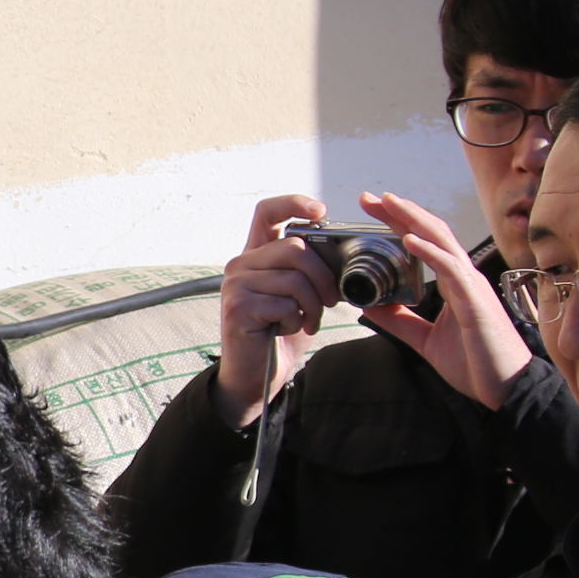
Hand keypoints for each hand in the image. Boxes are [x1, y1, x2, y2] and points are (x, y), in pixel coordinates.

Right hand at [211, 194, 340, 428]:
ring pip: (295, 278)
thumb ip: (310, 270)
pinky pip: (285, 304)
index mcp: (257, 254)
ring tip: (307, 321)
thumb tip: (342, 253)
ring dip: (313, 305)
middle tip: (331, 301)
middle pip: (294, 247)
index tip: (320, 211)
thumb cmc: (279, 332)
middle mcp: (241, 264)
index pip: (268, 212)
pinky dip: (296, 322)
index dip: (294, 203)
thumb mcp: (300, 295)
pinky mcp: (237, 308)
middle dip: (324, 276)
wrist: (255, 374)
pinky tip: (285, 330)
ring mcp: (236, 285)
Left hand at [353, 190, 532, 410]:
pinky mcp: (476, 302)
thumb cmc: (476, 363)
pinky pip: (452, 270)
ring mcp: (472, 287)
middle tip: (371, 197)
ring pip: (442, 242)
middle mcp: (464, 278)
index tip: (374, 209)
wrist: (506, 389)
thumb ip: (400, 321)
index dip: (400, 223)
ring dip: (413, 220)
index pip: (425, 243)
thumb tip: (369, 307)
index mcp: (454, 284)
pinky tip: (409, 240)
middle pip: (432, 233)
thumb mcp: (425, 340)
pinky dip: (431, 252)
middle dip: (401, 212)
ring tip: (388, 204)